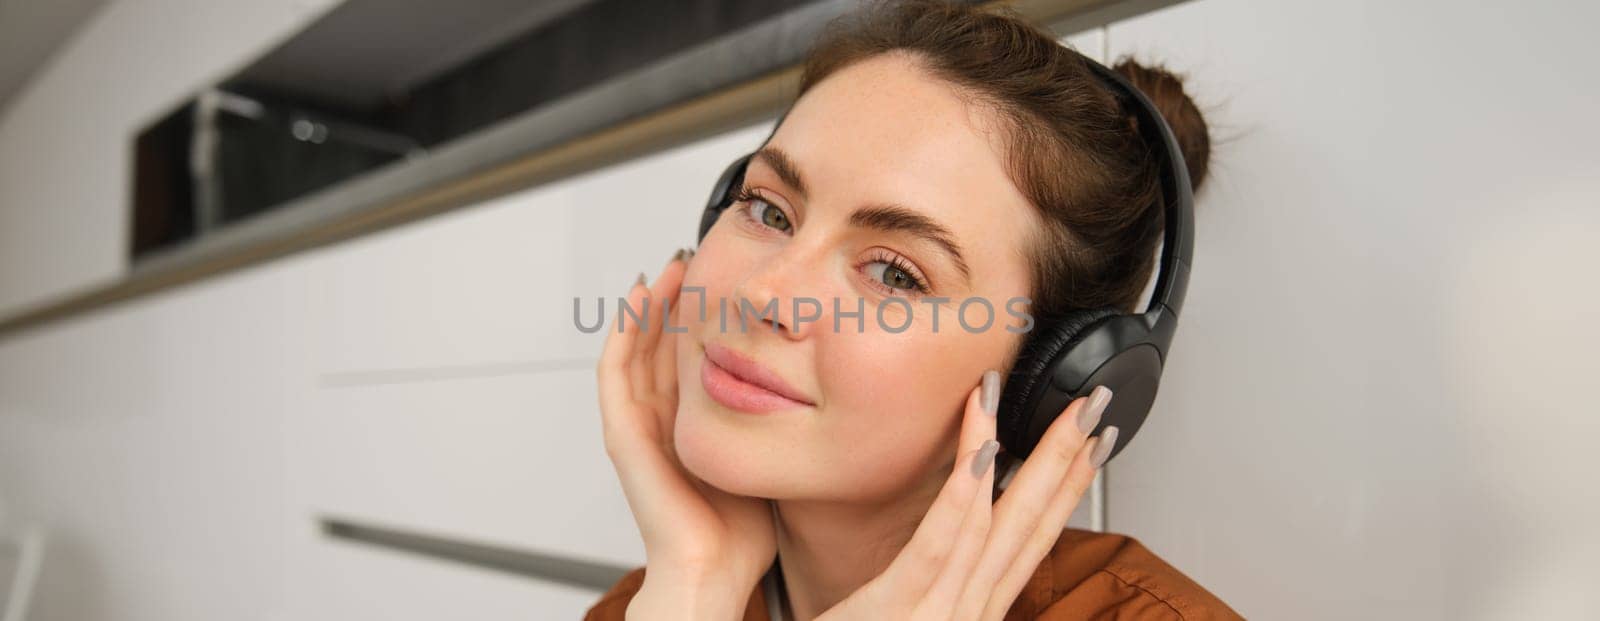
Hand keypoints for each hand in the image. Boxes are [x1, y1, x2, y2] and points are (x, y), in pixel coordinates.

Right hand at [597, 248, 777, 618]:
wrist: (714, 569)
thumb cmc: (743, 531)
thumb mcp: (770, 456)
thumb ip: (780, 421)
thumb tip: (824, 384)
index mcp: (691, 427)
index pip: (690, 358)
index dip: (701, 318)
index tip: (726, 280)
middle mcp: (661, 422)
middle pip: (660, 346)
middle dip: (676, 302)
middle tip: (697, 260)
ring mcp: (638, 427)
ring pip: (635, 348)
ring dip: (649, 305)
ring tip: (673, 268)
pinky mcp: (623, 435)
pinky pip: (615, 373)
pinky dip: (624, 333)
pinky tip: (640, 299)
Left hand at [817, 374, 1115, 620]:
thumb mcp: (902, 617)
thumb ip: (930, 586)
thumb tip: (954, 531)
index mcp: (968, 612)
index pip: (1027, 539)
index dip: (1067, 486)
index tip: (1094, 438)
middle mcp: (967, 614)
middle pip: (1028, 528)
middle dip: (1068, 462)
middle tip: (1097, 403)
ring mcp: (939, 616)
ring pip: (994, 527)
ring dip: (1030, 460)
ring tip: (1054, 408)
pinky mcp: (896, 611)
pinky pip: (938, 546)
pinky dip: (963, 496)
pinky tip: (983, 451)